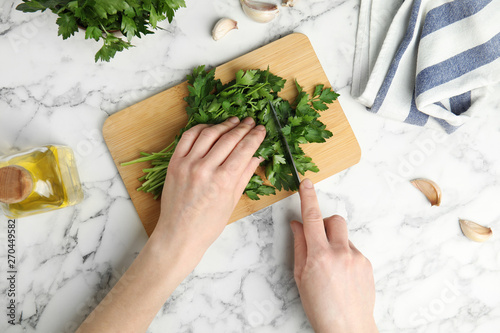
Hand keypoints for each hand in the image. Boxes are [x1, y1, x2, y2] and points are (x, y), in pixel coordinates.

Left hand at [153, 116, 265, 261]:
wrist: (179, 235)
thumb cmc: (208, 224)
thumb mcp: (232, 200)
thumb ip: (244, 175)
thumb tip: (257, 157)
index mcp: (223, 180)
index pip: (244, 149)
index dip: (255, 136)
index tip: (261, 129)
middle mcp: (205, 169)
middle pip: (228, 139)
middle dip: (242, 128)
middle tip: (250, 122)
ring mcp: (188, 164)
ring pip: (209, 134)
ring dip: (223, 125)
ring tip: (233, 121)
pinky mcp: (174, 163)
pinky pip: (188, 137)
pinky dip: (201, 129)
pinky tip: (210, 128)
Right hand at [291, 179, 376, 332]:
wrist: (347, 327)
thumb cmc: (320, 307)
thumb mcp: (300, 277)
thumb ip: (299, 246)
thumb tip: (297, 225)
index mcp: (319, 256)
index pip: (311, 218)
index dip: (308, 197)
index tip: (306, 182)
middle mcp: (340, 253)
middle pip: (334, 220)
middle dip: (324, 223)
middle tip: (317, 240)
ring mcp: (357, 258)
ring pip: (343, 236)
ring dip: (334, 243)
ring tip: (330, 267)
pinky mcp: (367, 263)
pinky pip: (353, 249)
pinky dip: (344, 256)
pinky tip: (341, 275)